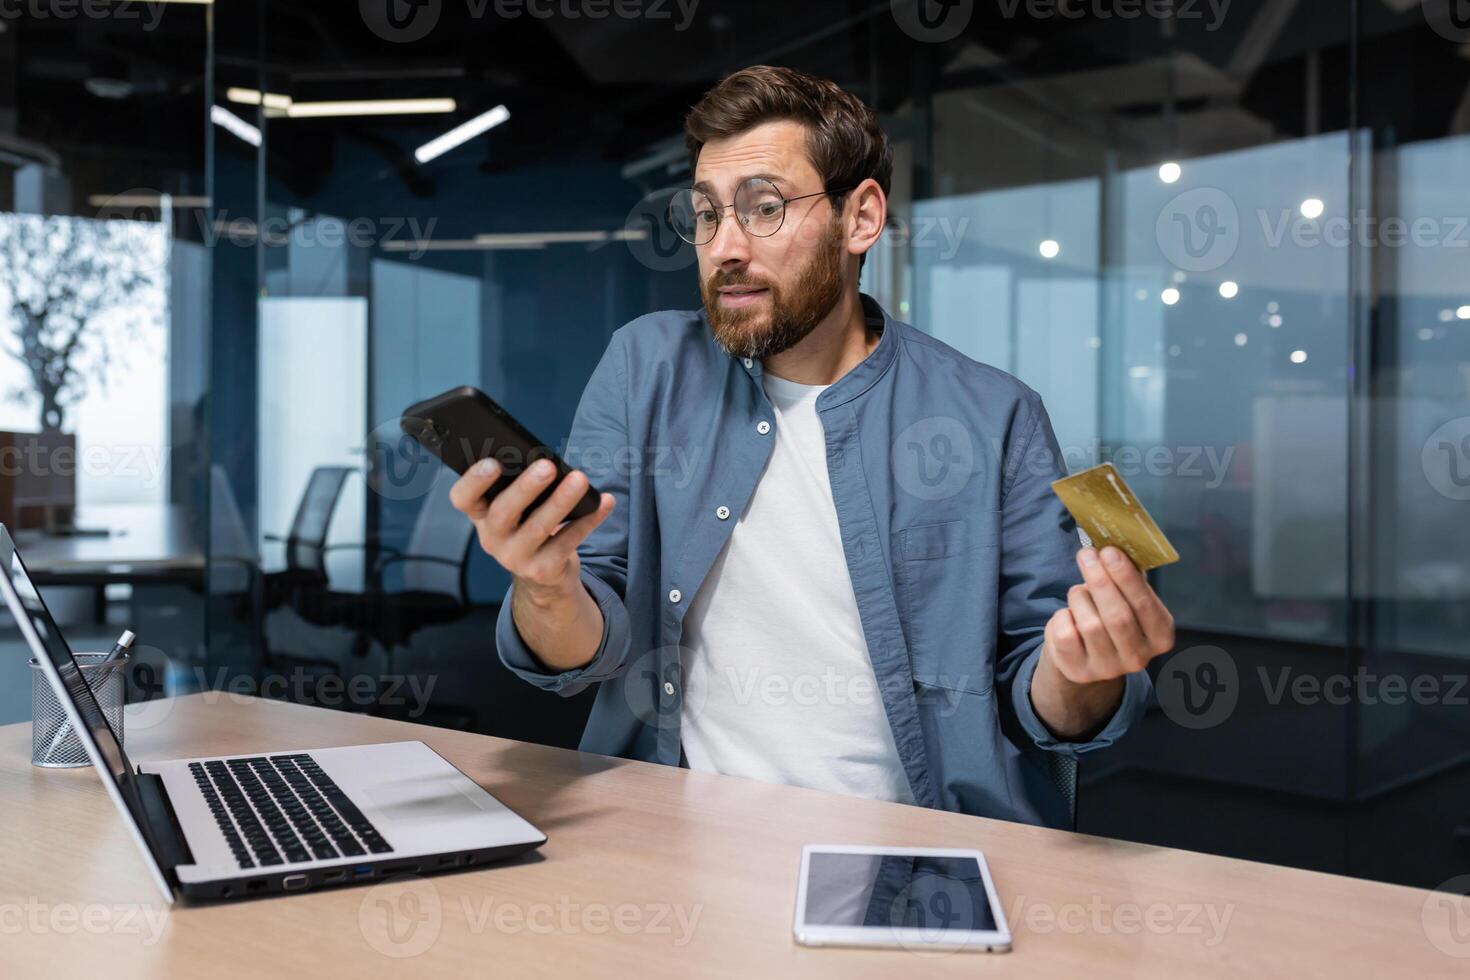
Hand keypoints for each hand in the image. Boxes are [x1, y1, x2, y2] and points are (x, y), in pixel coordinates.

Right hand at [449, 458, 614, 597]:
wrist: (542, 576)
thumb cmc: (528, 525)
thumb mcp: (516, 509)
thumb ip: (519, 487)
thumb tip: (546, 462)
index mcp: (480, 515)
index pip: (463, 498)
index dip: (474, 481)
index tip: (493, 462)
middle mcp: (493, 539)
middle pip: (504, 512)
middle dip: (526, 487)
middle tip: (547, 466)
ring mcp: (516, 558)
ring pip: (539, 527)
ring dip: (561, 501)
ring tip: (580, 479)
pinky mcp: (543, 570)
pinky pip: (568, 542)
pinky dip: (589, 520)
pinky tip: (604, 502)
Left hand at [1042, 546, 1174, 684]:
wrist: (1086, 652)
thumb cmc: (1112, 613)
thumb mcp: (1128, 598)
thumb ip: (1128, 576)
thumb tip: (1112, 544)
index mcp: (1160, 636)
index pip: (1145, 606)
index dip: (1125, 577)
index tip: (1109, 551)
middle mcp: (1138, 657)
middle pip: (1118, 616)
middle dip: (1100, 580)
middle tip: (1087, 555)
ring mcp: (1108, 668)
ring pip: (1089, 624)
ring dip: (1079, 598)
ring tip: (1079, 591)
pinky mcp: (1078, 670)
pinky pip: (1065, 634)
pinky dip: (1063, 616)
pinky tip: (1069, 613)